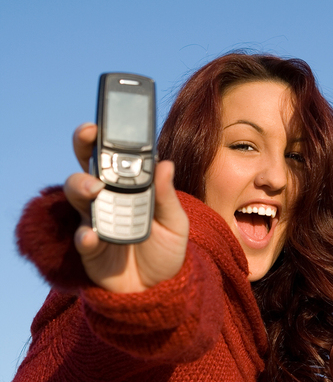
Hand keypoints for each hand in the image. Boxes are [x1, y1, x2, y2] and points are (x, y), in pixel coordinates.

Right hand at [64, 123, 188, 292]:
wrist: (160, 290)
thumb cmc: (166, 251)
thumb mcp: (175, 223)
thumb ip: (167, 196)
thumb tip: (166, 164)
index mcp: (131, 188)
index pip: (115, 157)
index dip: (107, 137)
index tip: (105, 121)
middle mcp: (109, 199)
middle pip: (88, 165)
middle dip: (84, 146)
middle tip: (89, 136)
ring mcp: (96, 221)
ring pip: (78, 194)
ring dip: (82, 185)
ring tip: (94, 188)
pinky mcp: (90, 248)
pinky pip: (82, 237)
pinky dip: (85, 235)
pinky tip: (92, 234)